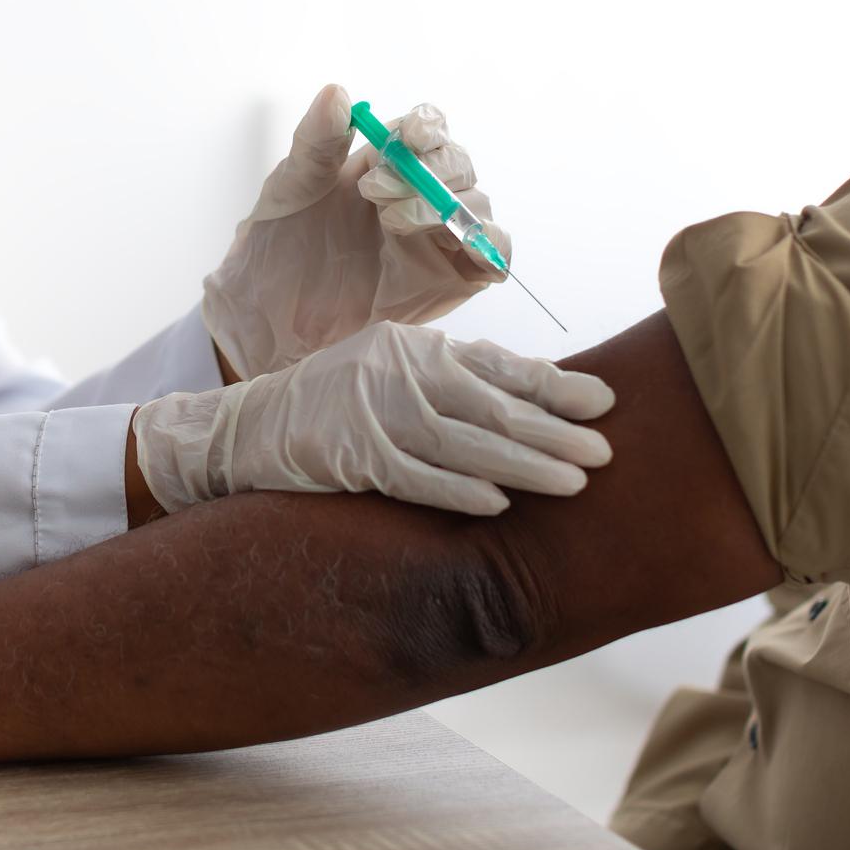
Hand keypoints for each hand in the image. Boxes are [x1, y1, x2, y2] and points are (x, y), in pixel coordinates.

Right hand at [133, 320, 614, 515]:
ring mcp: (370, 410)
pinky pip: (412, 474)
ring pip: (461, 439)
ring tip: (572, 483)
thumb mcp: (389, 376)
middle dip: (554, 429)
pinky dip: (456, 488)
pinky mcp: (346, 452)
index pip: (498, 365)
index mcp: (413, 346)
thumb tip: (530, 407)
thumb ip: (449, 384)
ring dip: (522, 463)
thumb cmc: (330, 407)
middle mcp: (396, 370)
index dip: (555, 385)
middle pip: (490, 402)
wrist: (243, 430)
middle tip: (605, 453)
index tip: (606, 402)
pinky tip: (497, 503)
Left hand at [201, 85, 507, 378]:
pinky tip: (454, 249)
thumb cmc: (277, 248)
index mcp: (384, 163)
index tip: (407, 138)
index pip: (427, 129)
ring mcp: (438, 237)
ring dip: (444, 206)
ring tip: (392, 222)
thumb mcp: (290, 188)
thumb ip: (317, 141)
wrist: (270, 317)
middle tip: (375, 191)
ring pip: (477, 204)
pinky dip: (490, 247)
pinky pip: (493, 255)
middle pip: (458, 163)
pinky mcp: (452, 278)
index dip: (426, 127)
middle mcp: (419, 194)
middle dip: (428, 170)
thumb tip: (338, 92)